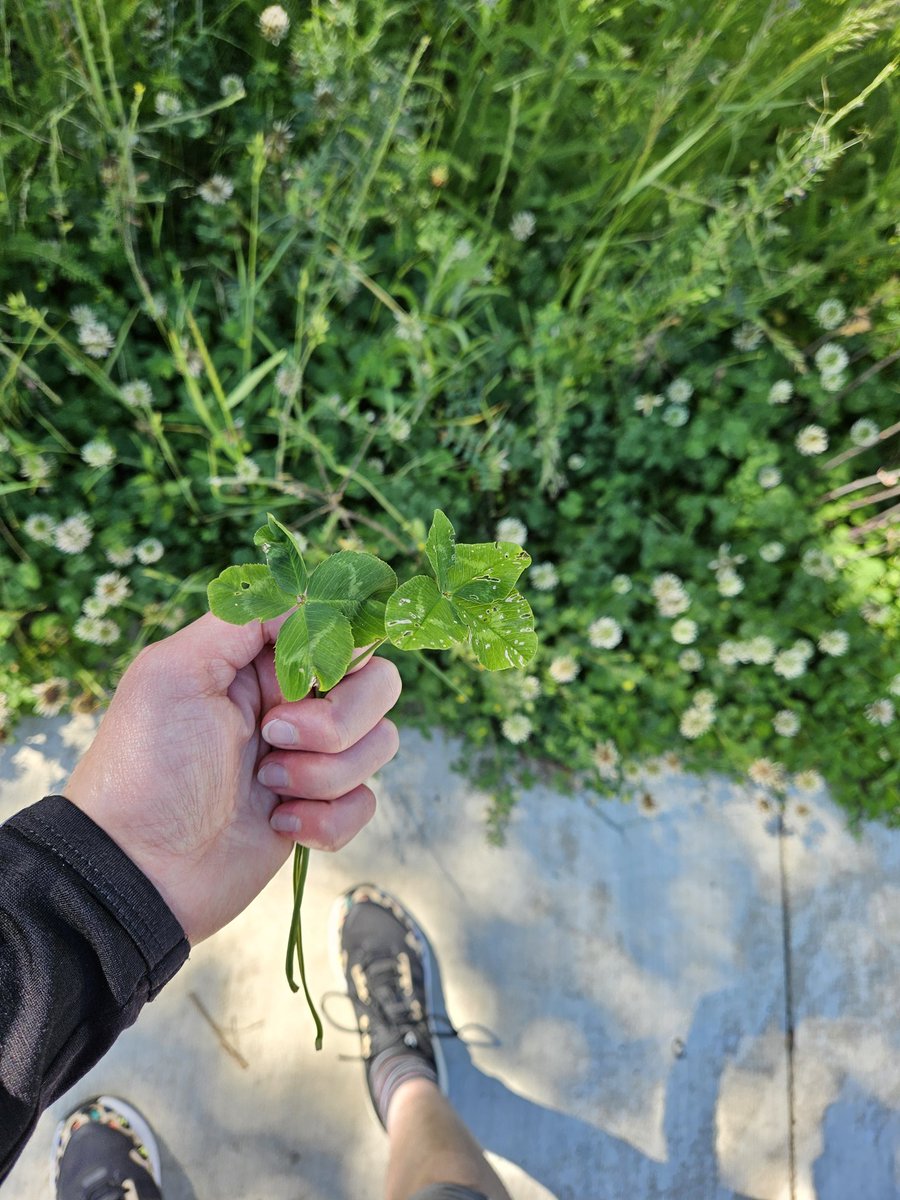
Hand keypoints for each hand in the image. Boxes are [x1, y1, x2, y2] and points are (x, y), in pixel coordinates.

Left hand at [64, 611, 400, 943]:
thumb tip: (311, 602)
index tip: (313, 675)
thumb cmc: (146, 765)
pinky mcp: (319, 810)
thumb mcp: (174, 669)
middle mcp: (293, 703)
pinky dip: (327, 818)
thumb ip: (243, 620)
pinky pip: (365, 801)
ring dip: (325, 771)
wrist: (138, 869)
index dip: (344, 648)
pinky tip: (277, 823)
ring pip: (379, 743)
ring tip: (266, 785)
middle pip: (377, 684)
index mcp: (261, 661)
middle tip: (274, 735)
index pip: (340, 630)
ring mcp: (310, 758)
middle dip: (338, 718)